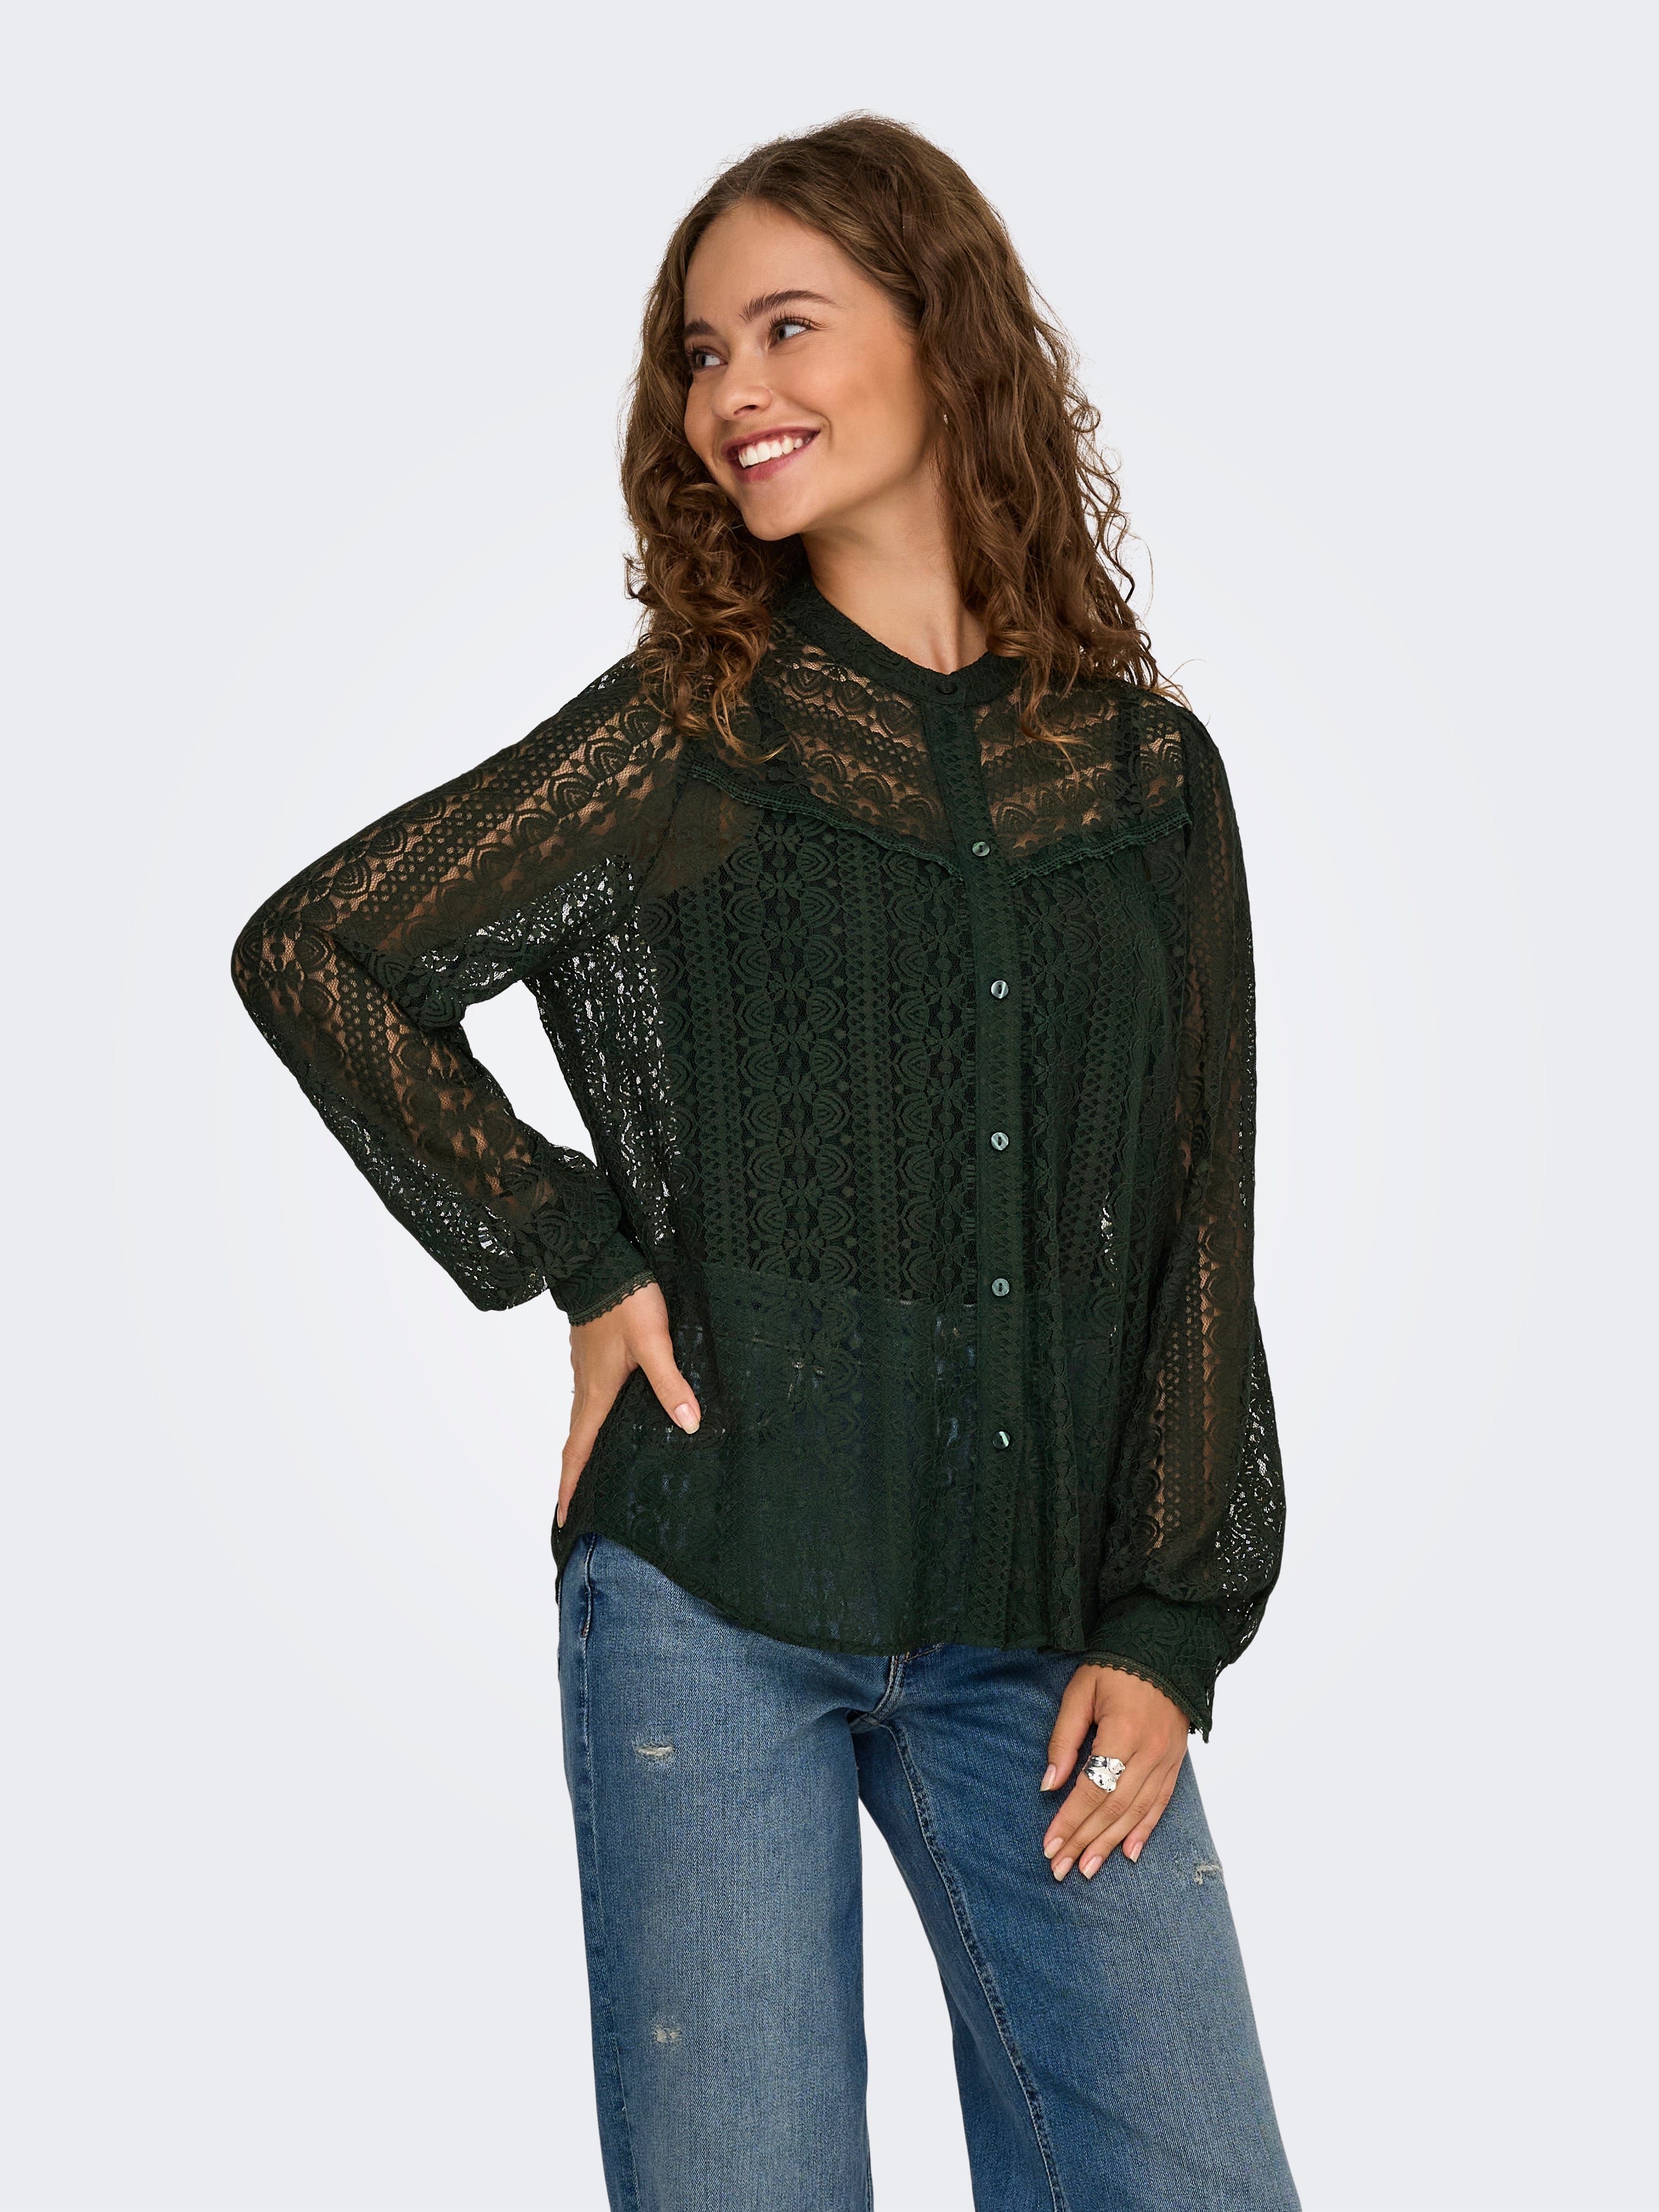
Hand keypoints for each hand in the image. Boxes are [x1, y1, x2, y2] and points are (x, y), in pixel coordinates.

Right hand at [555, 1282, 699, 1528]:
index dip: (570, 1486)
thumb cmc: (626, 1301)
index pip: (578, 1450)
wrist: (602, 1260)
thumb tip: (689, 1424)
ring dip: (584, 1446)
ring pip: (582, 1417)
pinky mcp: (592, 1353)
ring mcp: (586, 1368)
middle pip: (576, 1440)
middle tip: (577, 1503)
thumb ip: (670, 1383)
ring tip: (594, 1467)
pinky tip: (611, 1416)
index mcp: (596, 1392)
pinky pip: (588, 1396)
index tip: (565, 1517)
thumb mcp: (654, 1343)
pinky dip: (592, 1418)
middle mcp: (585, 1385)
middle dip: (575, 1474)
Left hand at [1039, 1665, 1188, 1879]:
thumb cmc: (1115, 1666)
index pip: (1091, 1789)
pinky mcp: (1177, 1761)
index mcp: (1122, 1733)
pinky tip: (1130, 1852)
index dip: (1068, 1821)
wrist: (1164, 1647)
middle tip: (1061, 1869)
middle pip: (1113, 1808)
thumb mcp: (1080, 1693)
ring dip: (1111, 1844)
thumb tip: (1049, 1785)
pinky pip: (1161, 1803)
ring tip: (1088, 1869)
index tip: (1048, 1846)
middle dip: (1085, 1841)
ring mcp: (1167, 1759)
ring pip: (1137, 1812)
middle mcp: (1149, 1752)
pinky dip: (1145, 1830)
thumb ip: (1063, 1739)